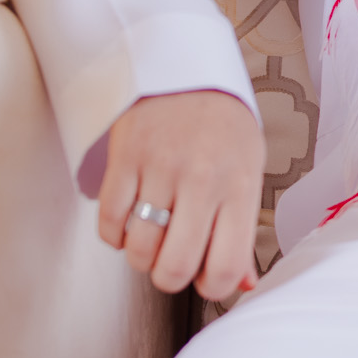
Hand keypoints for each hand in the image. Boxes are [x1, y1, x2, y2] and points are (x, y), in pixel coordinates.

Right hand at [96, 90, 264, 300]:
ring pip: (139, 250)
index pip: (228, 265)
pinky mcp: (126, 158)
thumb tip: (246, 285)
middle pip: (176, 266)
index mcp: (239, 187)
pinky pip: (110, 222)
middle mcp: (202, 180)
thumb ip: (244, 230)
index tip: (206, 279)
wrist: (186, 69)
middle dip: (170, 278)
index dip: (213, 288)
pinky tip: (129, 224)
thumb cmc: (222, 127)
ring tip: (151, 240)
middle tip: (172, 263)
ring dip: (141, 258)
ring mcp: (162, 168)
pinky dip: (115, 236)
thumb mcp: (247, 171)